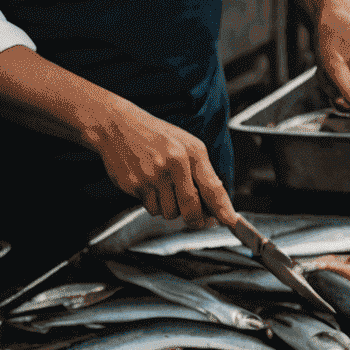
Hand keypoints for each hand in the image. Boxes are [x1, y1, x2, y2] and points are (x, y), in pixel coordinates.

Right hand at [89, 103, 237, 228]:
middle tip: (196, 218)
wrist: (118, 127)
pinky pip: (151, 209)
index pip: (212, 187)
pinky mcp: (134, 186)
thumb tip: (214, 204)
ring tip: (164, 187)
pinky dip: (154, 204)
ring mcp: (152, 177)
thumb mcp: (187, 145)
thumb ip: (202, 173)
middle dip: (195, 218)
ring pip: (170, 213)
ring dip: (171, 208)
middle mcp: (173, 165)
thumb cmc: (157, 137)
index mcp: (191, 153)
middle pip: (190, 209)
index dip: (223, 208)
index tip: (231, 222)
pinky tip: (150, 185)